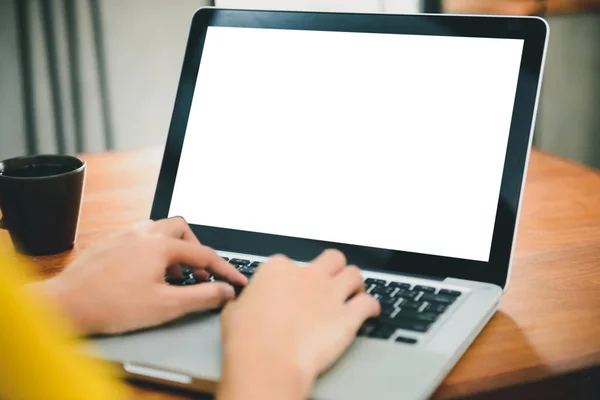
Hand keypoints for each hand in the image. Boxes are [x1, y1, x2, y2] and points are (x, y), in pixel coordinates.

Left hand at [36, 217, 246, 334]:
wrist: (66, 304)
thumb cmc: (112, 305)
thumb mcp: (166, 306)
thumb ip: (201, 296)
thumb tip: (226, 291)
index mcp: (160, 246)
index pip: (204, 254)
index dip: (225, 269)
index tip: (236, 281)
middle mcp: (143, 233)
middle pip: (181, 229)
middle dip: (195, 249)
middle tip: (199, 273)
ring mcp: (123, 235)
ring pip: (159, 229)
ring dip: (173, 248)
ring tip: (172, 274)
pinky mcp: (108, 242)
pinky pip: (139, 235)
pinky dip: (152, 249)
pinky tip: (145, 271)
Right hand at [218, 250, 379, 399]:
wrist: (266, 364)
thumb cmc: (247, 341)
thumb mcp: (234, 312)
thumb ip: (245, 300)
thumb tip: (244, 303)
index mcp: (278, 270)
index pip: (290, 263)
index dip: (293, 277)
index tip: (292, 289)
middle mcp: (307, 276)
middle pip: (331, 258)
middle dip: (333, 269)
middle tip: (330, 281)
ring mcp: (329, 294)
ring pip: (355, 274)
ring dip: (356, 283)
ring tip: (354, 292)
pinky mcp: (347, 316)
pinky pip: (369, 302)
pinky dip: (372, 307)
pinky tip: (370, 312)